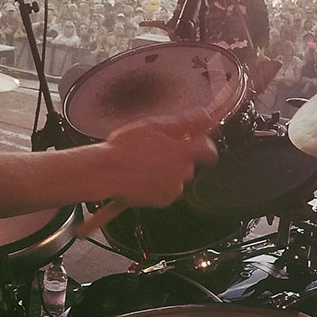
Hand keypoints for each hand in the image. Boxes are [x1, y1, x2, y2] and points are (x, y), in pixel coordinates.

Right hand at [100, 109, 218, 208]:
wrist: (107, 173)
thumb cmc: (125, 147)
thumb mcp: (153, 126)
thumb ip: (183, 122)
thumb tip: (204, 115)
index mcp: (182, 152)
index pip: (209, 150)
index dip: (203, 146)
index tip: (195, 143)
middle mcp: (182, 172)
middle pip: (189, 163)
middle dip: (177, 158)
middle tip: (156, 150)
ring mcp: (173, 188)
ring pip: (177, 177)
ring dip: (166, 171)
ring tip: (144, 164)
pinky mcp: (163, 201)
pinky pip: (166, 191)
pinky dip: (158, 185)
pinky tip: (142, 177)